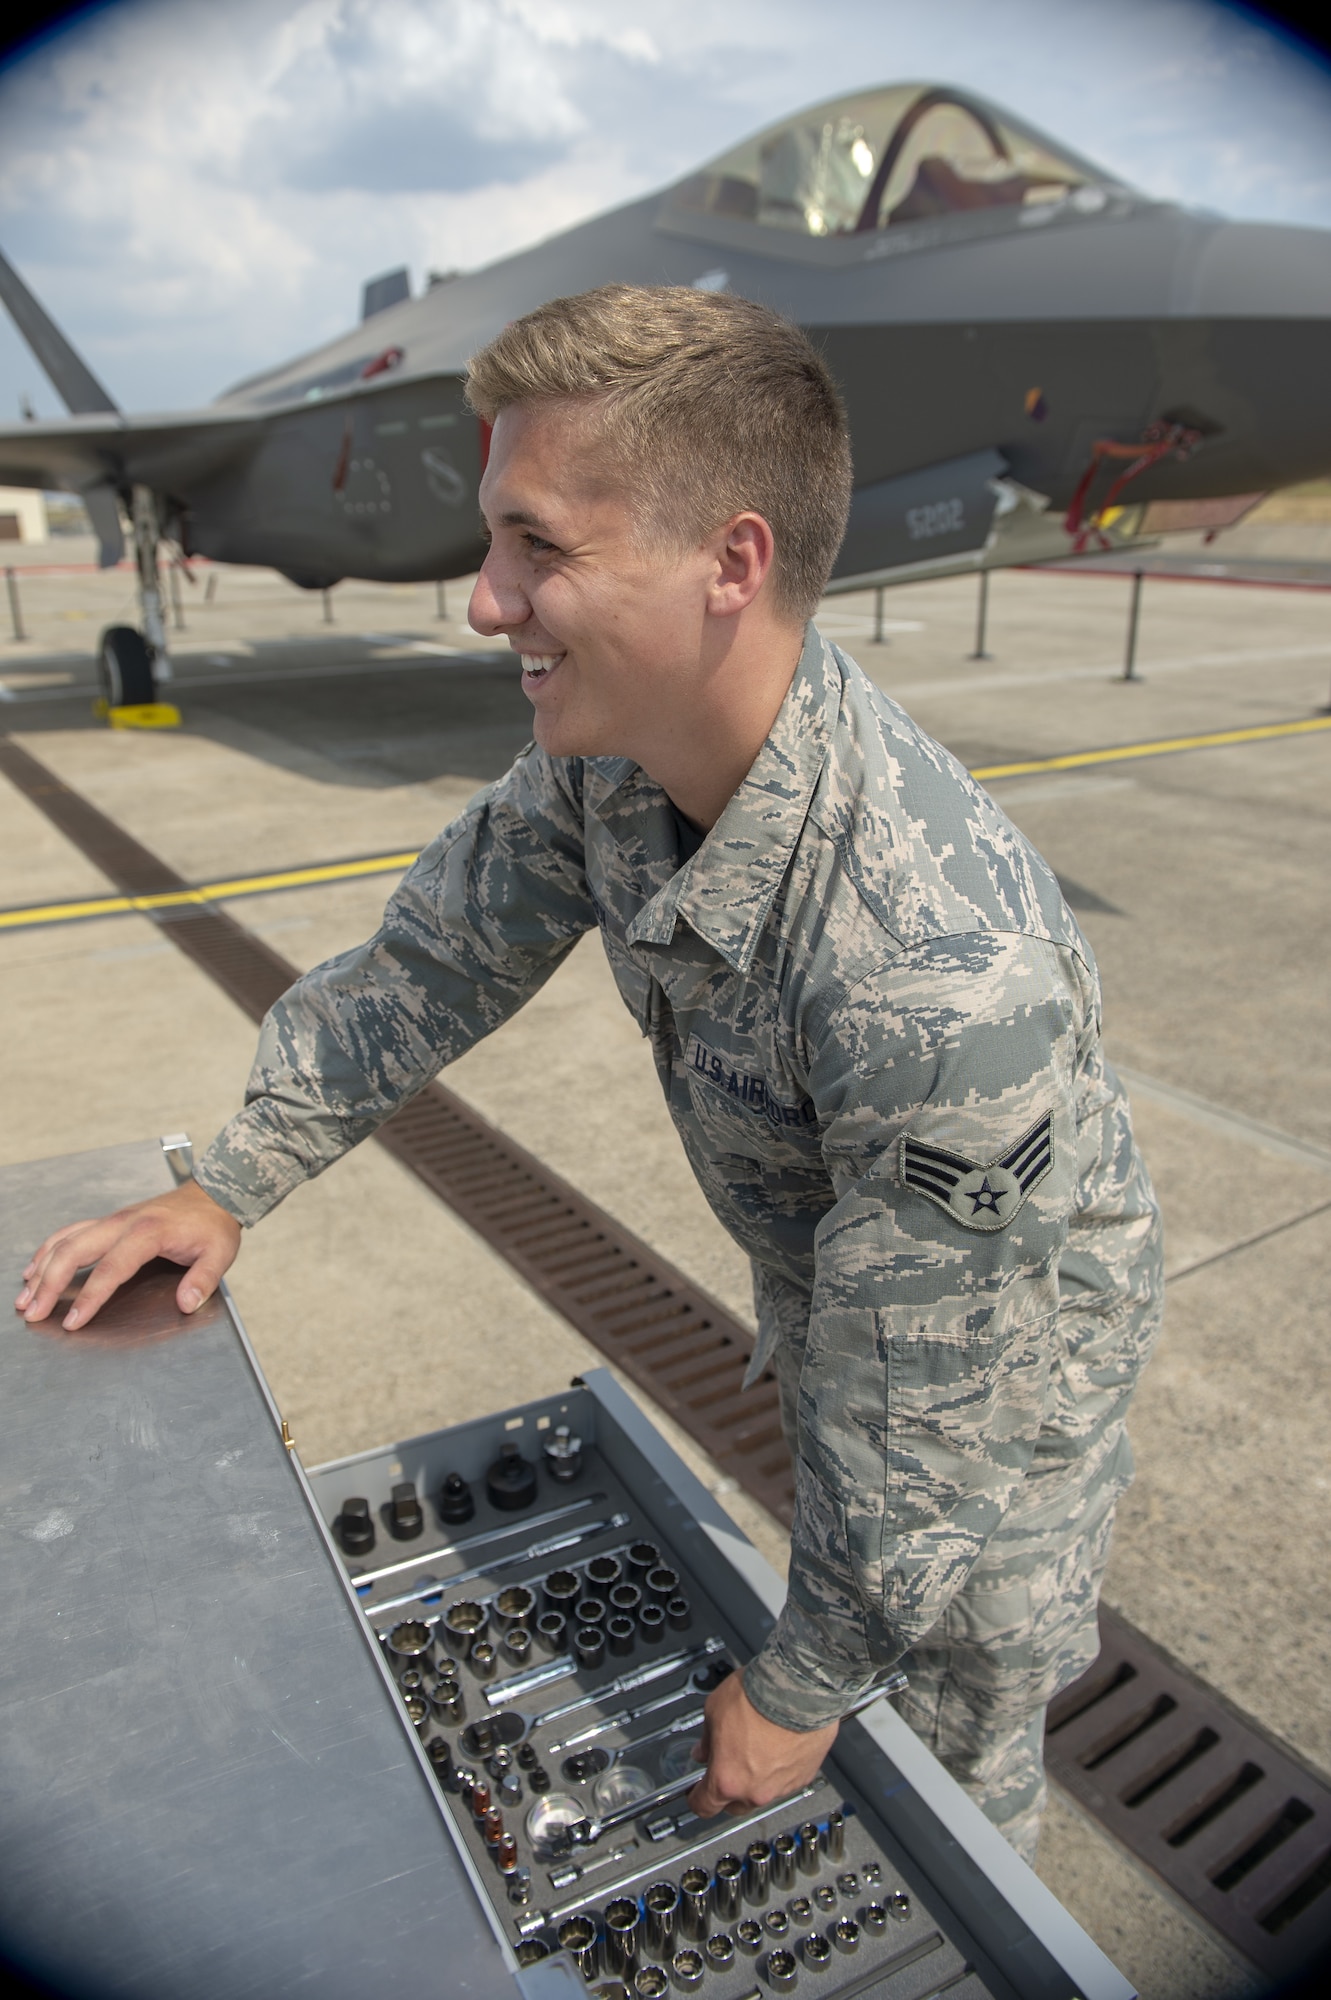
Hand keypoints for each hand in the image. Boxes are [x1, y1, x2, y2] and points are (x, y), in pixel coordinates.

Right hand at [15, 1180, 241, 1329]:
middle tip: (34, 1312)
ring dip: (42, 1268)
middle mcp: (123, 1222)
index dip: (89, 1297)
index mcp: (148, 1232)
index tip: (73, 1321)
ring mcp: (113, 1219)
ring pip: (66, 1241)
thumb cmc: (213, 1225)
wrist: (213, 1194)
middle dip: (50, 1284)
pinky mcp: (109, 1220)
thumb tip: (186, 1303)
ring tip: (25, 1296)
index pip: (111, 1269)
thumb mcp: (220, 1253)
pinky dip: (49, 1249)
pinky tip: (35, 1267)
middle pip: (74, 1251)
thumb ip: (203, 1279)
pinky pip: (71, 1232)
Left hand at [688, 1667, 838, 1816]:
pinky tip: (778, 1747)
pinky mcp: (804, 1777)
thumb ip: (707, 1739)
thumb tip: (704, 1750)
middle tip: (727, 1766)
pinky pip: (785, 1781)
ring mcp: (782, 1787)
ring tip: (757, 1748)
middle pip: (735, 1806)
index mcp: (726, 1779)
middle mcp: (755, 1791)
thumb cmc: (757, 1697)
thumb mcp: (714, 1710)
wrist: (798, 1689)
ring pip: (762, 1793)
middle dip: (728, 1791)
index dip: (696, 1799)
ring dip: (756, 1779)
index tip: (696, 1793)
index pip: (704, 1807)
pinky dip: (779, 1770)